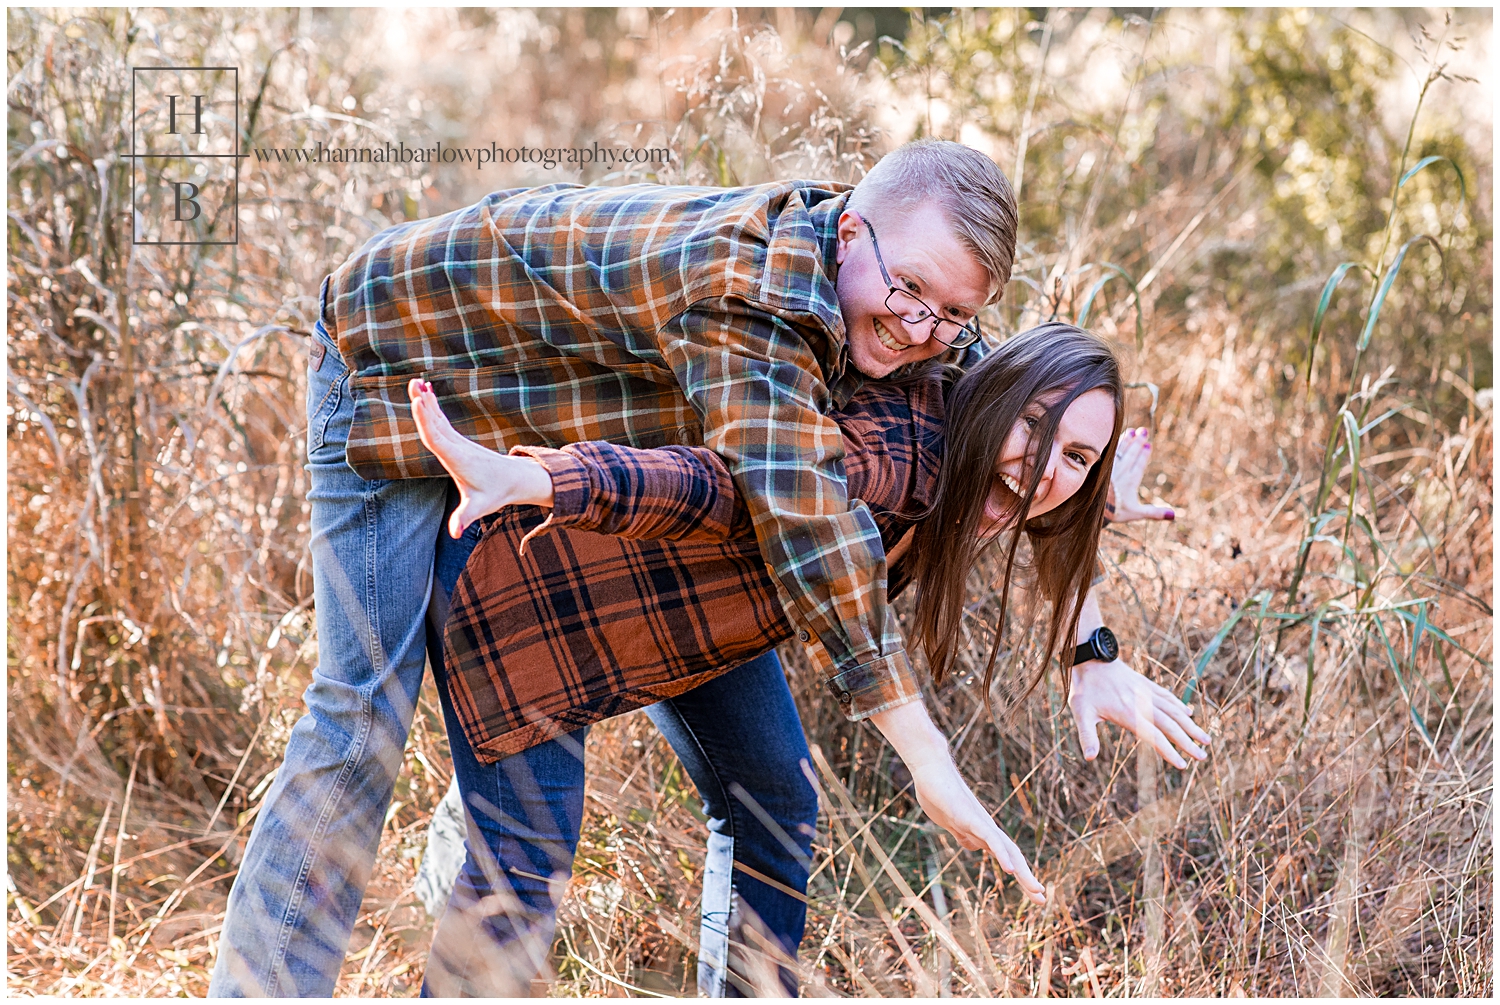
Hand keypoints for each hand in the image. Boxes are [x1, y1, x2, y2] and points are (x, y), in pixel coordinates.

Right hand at [407, 378, 553, 536]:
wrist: (514, 479)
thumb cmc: (495, 493)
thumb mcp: (480, 507)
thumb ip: (466, 518)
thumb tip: (455, 534)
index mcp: (459, 458)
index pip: (438, 438)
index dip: (427, 421)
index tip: (418, 403)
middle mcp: (457, 447)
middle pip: (436, 423)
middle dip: (424, 404)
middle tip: (414, 384)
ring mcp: (458, 442)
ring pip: (438, 419)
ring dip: (427, 401)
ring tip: (416, 381)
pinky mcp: (458, 441)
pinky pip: (441, 421)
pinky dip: (432, 407)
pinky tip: (426, 393)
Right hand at [908, 760, 1046, 905]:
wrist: (931, 769)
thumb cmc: (939, 793)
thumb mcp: (952, 822)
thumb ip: (963, 833)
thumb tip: (973, 846)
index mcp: (981, 832)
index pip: (1006, 856)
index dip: (1020, 874)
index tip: (1034, 893)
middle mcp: (986, 828)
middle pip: (1013, 855)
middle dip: (1027, 878)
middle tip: (1042, 900)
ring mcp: (979, 822)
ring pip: (1007, 849)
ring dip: (1022, 871)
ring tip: (1036, 890)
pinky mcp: (969, 817)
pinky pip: (989, 838)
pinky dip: (1001, 854)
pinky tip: (1010, 870)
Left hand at [1070, 659, 1209, 767]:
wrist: (1090, 657)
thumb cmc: (1084, 688)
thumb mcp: (1080, 713)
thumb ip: (1087, 736)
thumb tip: (1090, 758)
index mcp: (1129, 714)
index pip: (1155, 736)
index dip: (1170, 752)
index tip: (1183, 765)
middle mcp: (1143, 703)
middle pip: (1171, 726)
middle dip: (1189, 742)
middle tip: (1204, 757)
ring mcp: (1146, 692)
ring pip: (1174, 711)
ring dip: (1191, 725)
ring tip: (1206, 739)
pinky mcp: (1145, 684)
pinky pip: (1167, 696)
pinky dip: (1179, 705)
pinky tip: (1188, 713)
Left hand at [1108, 427, 1174, 522]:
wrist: (1091, 510)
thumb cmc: (1116, 512)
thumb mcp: (1137, 514)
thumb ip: (1155, 513)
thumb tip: (1173, 515)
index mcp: (1130, 482)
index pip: (1139, 465)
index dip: (1144, 455)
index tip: (1148, 445)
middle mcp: (1121, 473)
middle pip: (1131, 455)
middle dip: (1138, 442)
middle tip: (1143, 431)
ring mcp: (1110, 469)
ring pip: (1120, 451)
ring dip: (1126, 440)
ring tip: (1132, 431)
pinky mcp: (1100, 466)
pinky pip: (1108, 452)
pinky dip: (1114, 444)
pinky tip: (1117, 438)